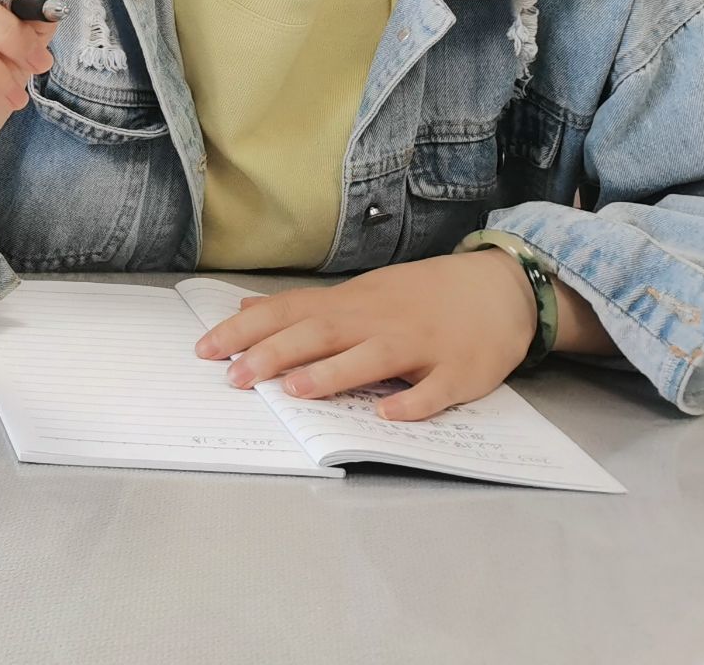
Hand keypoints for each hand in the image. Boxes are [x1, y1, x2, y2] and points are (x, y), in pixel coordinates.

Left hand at [193, 252, 537, 420]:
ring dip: (333, 374)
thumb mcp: (358, 294)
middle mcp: (379, 322)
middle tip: (235, 376)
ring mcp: (420, 346)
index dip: (246, 330)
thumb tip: (247, 308)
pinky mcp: (458, 372)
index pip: (289, 312)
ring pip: (372, 358)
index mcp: (351, 305)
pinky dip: (412, 403)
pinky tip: (388, 415)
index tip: (205, 349)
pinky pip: (434, 391)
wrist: (498, 289)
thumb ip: (304, 307)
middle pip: (321, 334)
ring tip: (295, 390)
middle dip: (275, 353)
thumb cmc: (419, 297)